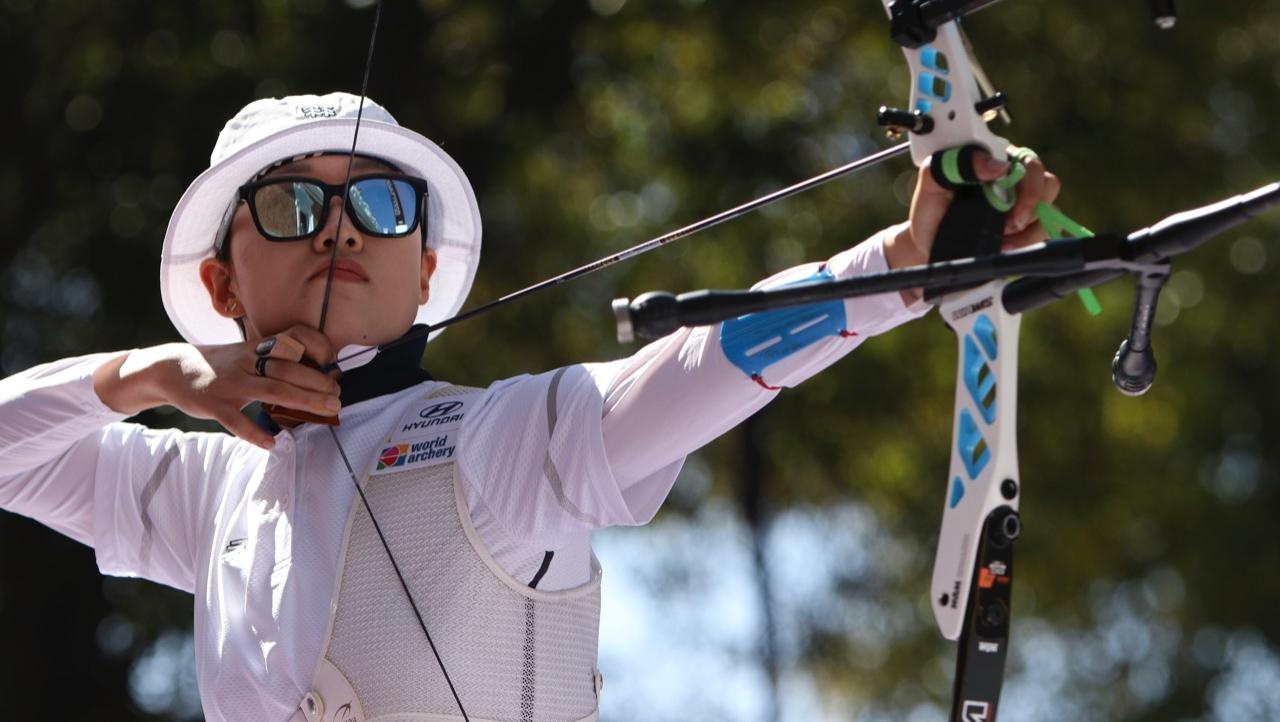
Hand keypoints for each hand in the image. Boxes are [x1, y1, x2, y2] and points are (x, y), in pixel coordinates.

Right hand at [93, 325, 340, 449]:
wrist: (172, 369)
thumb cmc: (222, 365)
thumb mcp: (248, 355)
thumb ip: (276, 363)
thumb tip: (317, 376)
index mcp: (258, 348)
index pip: (293, 337)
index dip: (316, 346)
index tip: (333, 361)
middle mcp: (248, 362)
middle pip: (290, 368)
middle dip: (318, 382)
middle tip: (338, 397)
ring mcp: (231, 383)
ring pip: (272, 389)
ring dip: (303, 401)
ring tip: (326, 411)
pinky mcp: (213, 404)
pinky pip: (236, 420)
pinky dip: (254, 432)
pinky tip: (273, 443)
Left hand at [884, 148, 1061, 300]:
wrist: (926, 247)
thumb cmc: (930, 211)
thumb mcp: (932, 182)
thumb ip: (956, 164)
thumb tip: (998, 166)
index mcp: (996, 162)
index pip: (1028, 162)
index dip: (1028, 184)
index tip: (1013, 208)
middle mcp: (1014, 181)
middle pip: (1048, 184)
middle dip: (1032, 207)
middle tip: (1010, 225)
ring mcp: (1022, 207)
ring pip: (1050, 211)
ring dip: (1029, 230)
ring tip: (1001, 241)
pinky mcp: (1025, 231)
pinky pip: (1044, 234)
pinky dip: (1027, 243)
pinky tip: (1004, 247)